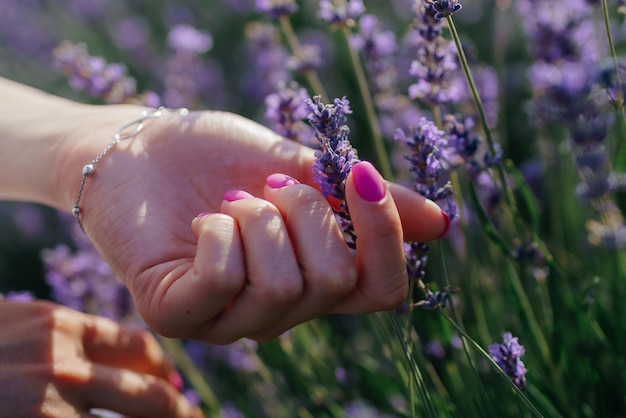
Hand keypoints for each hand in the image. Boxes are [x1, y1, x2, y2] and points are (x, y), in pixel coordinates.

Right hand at [0, 300, 201, 417]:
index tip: (172, 383)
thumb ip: (58, 341)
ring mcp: (53, 406)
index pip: (138, 345)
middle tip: (194, 417)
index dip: (161, 368)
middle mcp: (66, 365)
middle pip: (150, 395)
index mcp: (62, 328)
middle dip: (178, 410)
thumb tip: (97, 361)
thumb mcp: (18, 328)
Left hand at [57, 107, 447, 342]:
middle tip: (263, 186)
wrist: (141, 147)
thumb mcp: (298, 168)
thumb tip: (440, 225)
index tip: (361, 175)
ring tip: (227, 203)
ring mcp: (226, 320)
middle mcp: (278, 312)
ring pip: (280, 284)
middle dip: (304, 213)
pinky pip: (221, 280)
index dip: (386, 237)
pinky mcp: (175, 314)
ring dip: (257, 219)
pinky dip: (218, 232)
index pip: (381, 291)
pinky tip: (202, 221)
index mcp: (312, 278)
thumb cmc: (219, 157)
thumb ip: (358, 199)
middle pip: (333, 282)